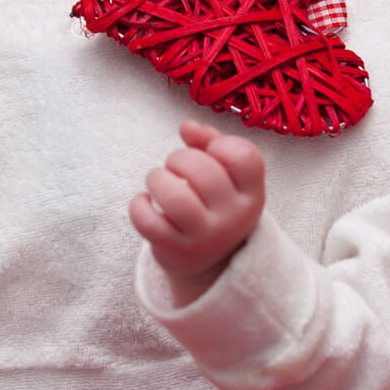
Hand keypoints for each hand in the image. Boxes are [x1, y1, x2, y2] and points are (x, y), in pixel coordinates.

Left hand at [129, 121, 265, 304]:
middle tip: (174, 166)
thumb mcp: (228, 178)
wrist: (215, 263)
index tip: (210, 153)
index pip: (244, 156)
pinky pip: (149, 222)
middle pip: (204, 171)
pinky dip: (138, 206)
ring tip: (157, 180)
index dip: (220, 144)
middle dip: (178, 158)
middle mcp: (233, 217)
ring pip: (175, 198)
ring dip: (157, 178)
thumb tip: (186, 126)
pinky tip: (144, 202)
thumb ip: (211, 143)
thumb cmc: (217, 206)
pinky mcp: (176, 251)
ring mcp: (206, 237)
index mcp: (251, 194)